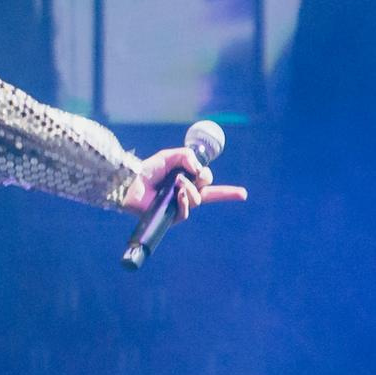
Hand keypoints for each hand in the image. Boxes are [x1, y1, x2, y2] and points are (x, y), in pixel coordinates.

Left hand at [125, 147, 247, 220]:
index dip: (229, 193)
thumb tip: (199, 170)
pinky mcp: (171, 217)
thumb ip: (188, 156)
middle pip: (210, 191)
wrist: (131, 181)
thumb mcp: (170, 156)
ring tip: (175, 183)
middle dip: (202, 179)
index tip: (244, 194)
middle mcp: (186, 196)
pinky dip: (184, 200)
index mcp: (188, 184)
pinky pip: (186, 210)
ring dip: (188, 187)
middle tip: (188, 174)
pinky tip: (177, 194)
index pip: (212, 190)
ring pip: (198, 199)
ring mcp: (180, 208)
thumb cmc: (148, 170)